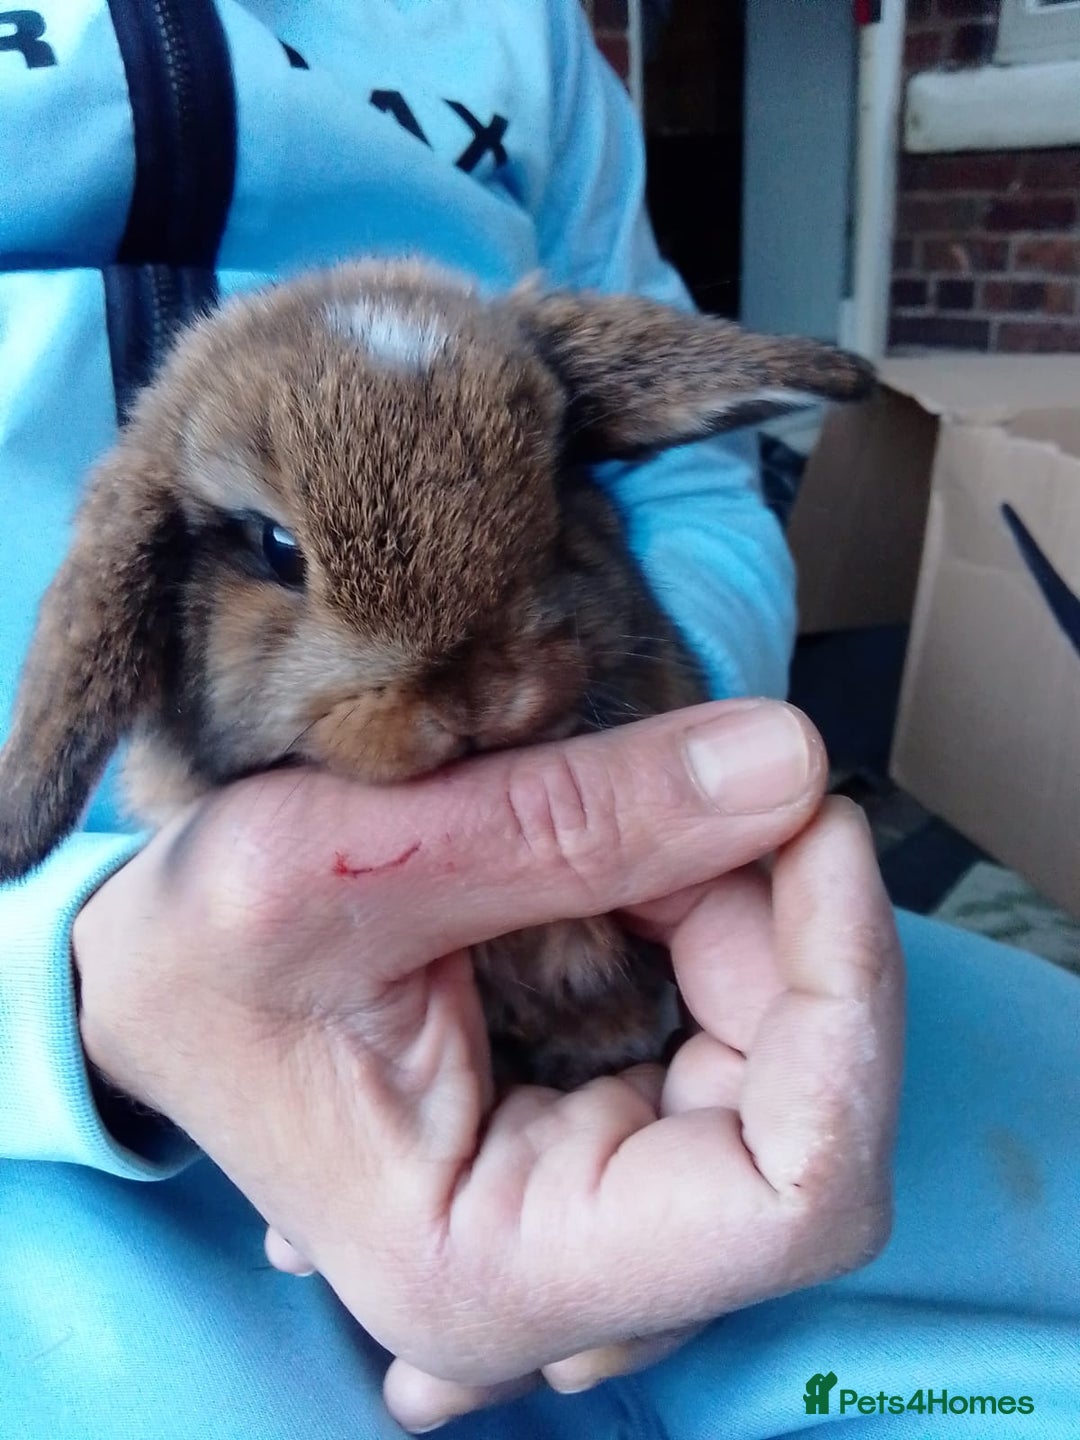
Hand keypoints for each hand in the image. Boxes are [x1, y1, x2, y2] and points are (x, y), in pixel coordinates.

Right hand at [74, 700, 902, 1430]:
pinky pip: (736, 1045)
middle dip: (786, 929)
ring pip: (788, 1073)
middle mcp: (571, 1274)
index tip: (811, 826)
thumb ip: (569, 817)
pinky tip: (634, 873)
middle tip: (699, 789)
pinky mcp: (604, 1141)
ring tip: (637, 824)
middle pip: (808, 1117)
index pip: (796, 1193)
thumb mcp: (345, 860)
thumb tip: (787, 762)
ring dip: (750, 920)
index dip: (845, 1002)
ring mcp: (595, 1211)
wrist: (146, 988)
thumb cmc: (194, 953)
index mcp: (500, 1269)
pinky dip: (718, 931)